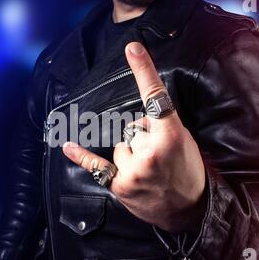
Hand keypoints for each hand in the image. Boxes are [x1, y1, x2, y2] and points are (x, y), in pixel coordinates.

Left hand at [63, 42, 205, 232]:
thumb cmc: (190, 173)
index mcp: (171, 136)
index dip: (144, 71)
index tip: (132, 49)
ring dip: (131, 154)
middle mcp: (150, 152)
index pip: (155, 98)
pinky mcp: (120, 185)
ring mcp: (133, 170)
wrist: (190, 210)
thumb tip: (140, 118)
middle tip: (159, 157)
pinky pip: (97, 166)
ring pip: (121, 146)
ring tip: (149, 171)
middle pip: (133, 127)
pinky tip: (68, 147)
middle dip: (143, 138)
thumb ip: (161, 126)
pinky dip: (82, 156)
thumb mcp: (185, 142)